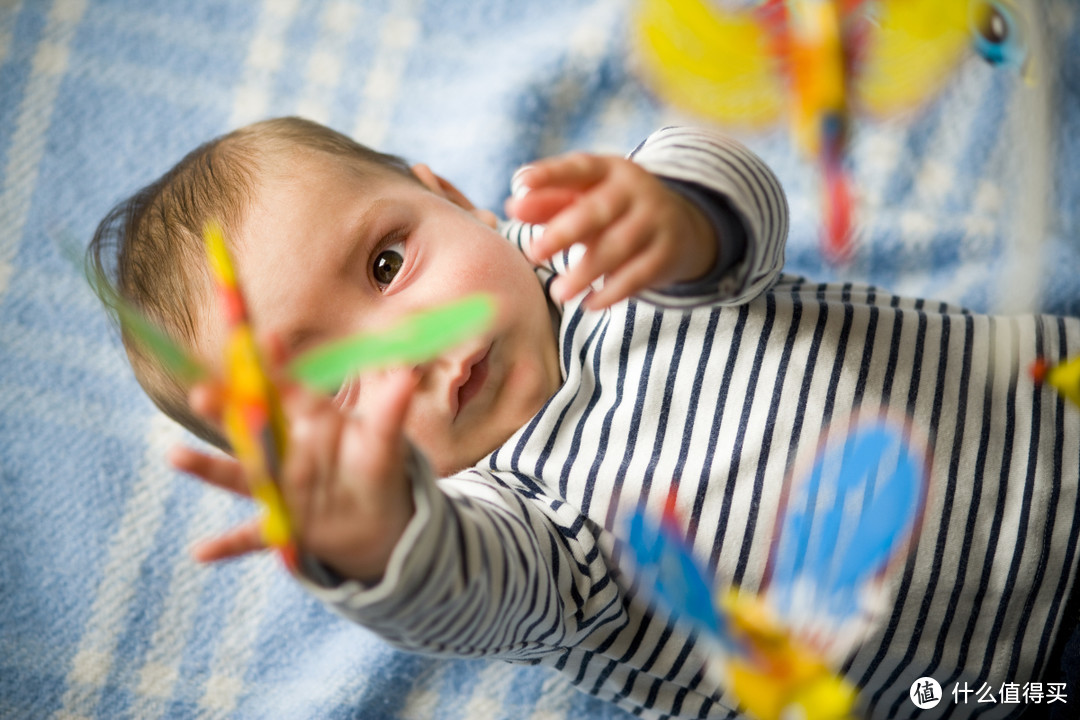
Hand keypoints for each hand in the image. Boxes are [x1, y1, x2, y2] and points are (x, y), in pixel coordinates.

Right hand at [169, 369, 417, 583]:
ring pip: (240, 474)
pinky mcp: (281, 524)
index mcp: (311, 420)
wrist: (376, 520)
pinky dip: (228, 545)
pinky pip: (251, 536)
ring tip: (175, 457)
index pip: (287, 387)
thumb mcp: (384, 442)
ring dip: (208, 468)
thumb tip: (407, 376)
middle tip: (199, 392)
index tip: (261, 338)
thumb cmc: (375, 467)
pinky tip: (201, 553)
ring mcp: (279, 486)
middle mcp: (286, 448)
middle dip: (225, 409)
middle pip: (250, 424)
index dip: (274, 365)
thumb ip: (390, 412)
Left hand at [506, 153, 716, 308]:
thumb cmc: (614, 211)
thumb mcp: (585, 200)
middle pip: (598, 211)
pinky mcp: (666, 253)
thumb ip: (549, 203)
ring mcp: (654, 221)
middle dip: (565, 231)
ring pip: (618, 247)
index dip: (550, 174)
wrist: (682, 225)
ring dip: (586, 272)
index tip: (521, 184)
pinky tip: (589, 304)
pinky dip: (612, 292)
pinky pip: (638, 274)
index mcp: (608, 170)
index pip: (578, 169)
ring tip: (558, 293)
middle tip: (533, 252)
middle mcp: (635, 191)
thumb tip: (512, 206)